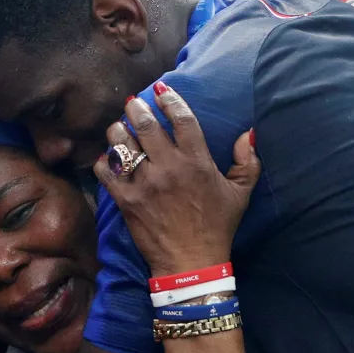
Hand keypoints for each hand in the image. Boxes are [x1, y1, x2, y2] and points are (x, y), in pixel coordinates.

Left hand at [93, 82, 260, 276]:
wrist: (191, 263)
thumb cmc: (217, 227)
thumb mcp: (240, 194)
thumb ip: (247, 162)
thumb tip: (248, 134)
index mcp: (197, 162)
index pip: (182, 119)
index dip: (170, 99)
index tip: (161, 89)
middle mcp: (169, 168)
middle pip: (146, 124)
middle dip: (137, 108)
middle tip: (133, 102)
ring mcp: (145, 183)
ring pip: (123, 144)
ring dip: (118, 131)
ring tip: (119, 128)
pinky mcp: (127, 200)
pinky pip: (107, 172)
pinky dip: (105, 161)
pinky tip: (109, 158)